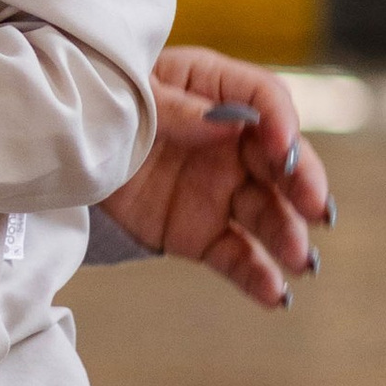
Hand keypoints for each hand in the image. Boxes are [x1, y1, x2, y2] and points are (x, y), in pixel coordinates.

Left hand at [100, 45, 333, 306]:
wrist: (68, 150)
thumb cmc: (106, 102)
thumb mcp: (133, 93)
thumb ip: (175, 107)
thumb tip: (224, 122)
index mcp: (217, 91)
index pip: (265, 100)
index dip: (279, 123)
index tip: (282, 147)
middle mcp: (232, 142)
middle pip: (280, 161)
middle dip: (303, 185)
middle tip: (317, 209)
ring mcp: (221, 190)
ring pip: (266, 213)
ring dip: (287, 236)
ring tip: (302, 262)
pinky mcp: (203, 233)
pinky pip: (236, 255)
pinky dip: (257, 276)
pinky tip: (276, 295)